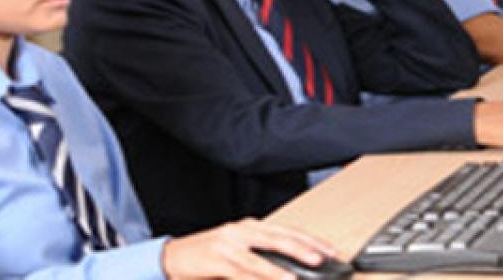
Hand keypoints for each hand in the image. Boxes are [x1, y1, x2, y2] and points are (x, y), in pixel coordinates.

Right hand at [160, 218, 337, 279]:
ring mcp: (228, 244)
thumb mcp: (238, 252)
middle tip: (324, 258)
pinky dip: (259, 278)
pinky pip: (242, 271)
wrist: (172, 257)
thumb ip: (262, 258)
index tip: (331, 250)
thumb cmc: (208, 256)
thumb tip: (292, 269)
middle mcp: (241, 231)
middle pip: (279, 238)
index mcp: (250, 227)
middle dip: (304, 248)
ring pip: (262, 257)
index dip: (311, 240)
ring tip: (299, 277)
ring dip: (282, 269)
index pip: (287, 231)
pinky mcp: (216, 259)